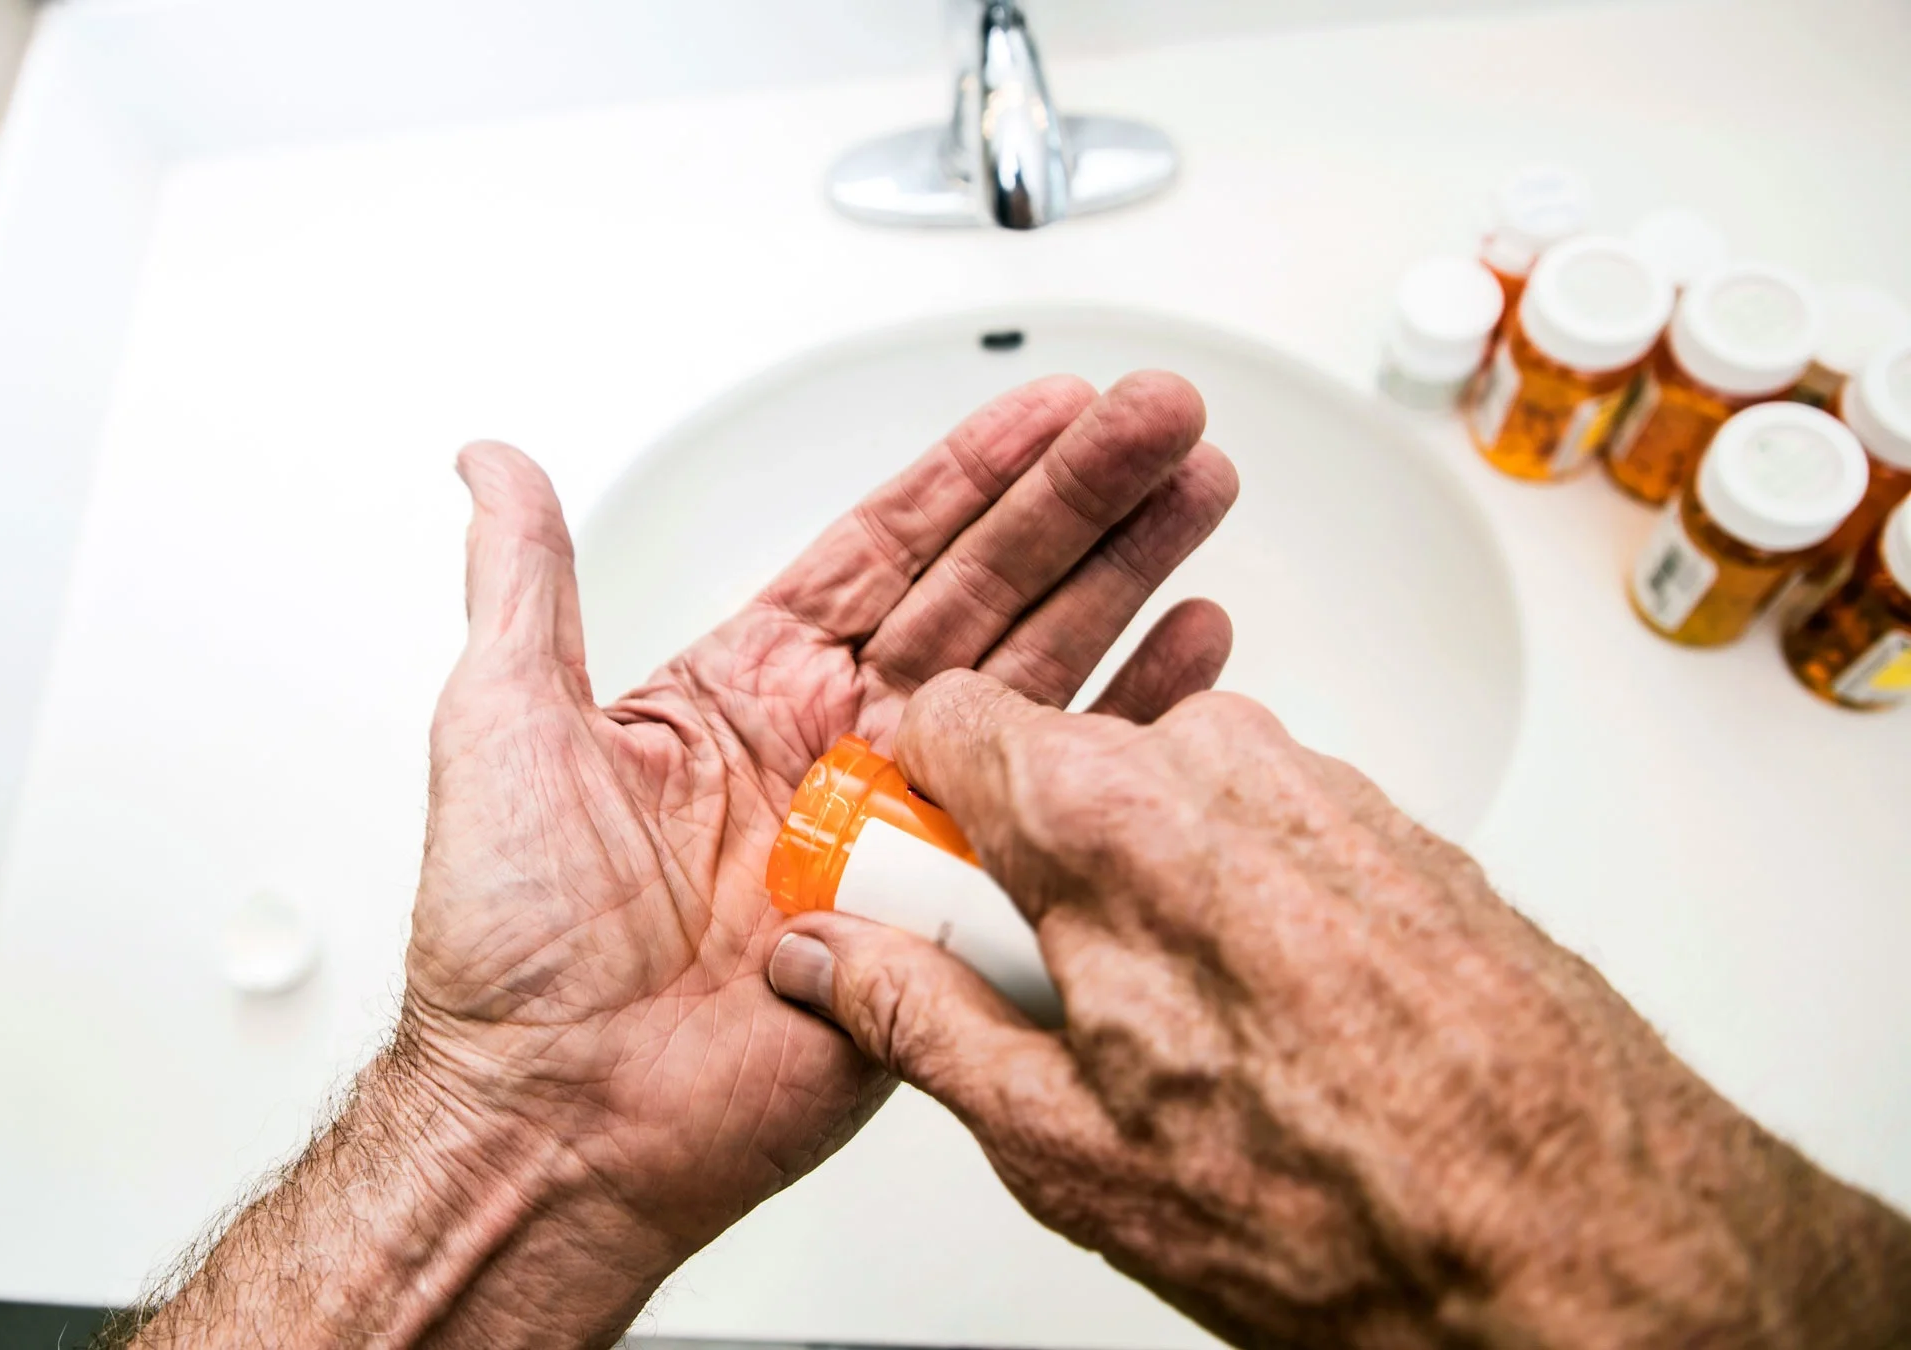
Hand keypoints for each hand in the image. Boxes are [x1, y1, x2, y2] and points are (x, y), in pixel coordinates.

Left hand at [397, 373, 1234, 1332]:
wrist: (557, 1115)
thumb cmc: (511, 941)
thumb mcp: (503, 721)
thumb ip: (524, 581)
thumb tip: (492, 462)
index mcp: (746, 690)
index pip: (885, 550)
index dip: (973, 474)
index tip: (1052, 405)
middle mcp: (835, 749)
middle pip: (986, 593)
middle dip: (1079, 501)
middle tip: (1162, 419)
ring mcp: (899, 833)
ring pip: (1037, 680)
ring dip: (1124, 584)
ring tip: (1199, 494)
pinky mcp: (945, 924)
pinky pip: (1057, 815)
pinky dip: (1131, 733)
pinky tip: (1193, 656)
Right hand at [771, 672, 1910, 1348]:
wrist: (1593, 1241)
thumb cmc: (1352, 1208)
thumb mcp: (1066, 1148)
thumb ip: (918, 1021)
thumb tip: (828, 961)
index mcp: (1107, 821)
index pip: (943, 713)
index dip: (906, 800)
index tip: (904, 887)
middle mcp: (1219, 769)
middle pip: (1053, 766)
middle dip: (1018, 865)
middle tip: (1041, 999)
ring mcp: (1320, 791)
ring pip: (1160, 803)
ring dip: (1133, 892)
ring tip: (1174, 1036)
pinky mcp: (1392, 827)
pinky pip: (1257, 834)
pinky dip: (1229, 903)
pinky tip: (1263, 1023)